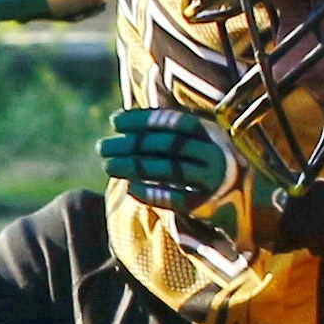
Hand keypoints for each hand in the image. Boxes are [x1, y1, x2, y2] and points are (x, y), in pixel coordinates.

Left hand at [99, 104, 234, 212]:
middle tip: (102, 147)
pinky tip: (130, 188)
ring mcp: (212, 179)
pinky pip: (178, 198)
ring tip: (108, 165)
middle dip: (134, 144)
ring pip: (173, 170)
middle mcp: (215, 154)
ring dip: (137, 167)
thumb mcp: (180, 141)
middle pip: (171, 145)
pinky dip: (153, 193)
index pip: (177, 121)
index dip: (145, 120)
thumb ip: (156, 130)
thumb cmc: (189, 161)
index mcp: (210, 132)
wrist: (222, 197)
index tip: (114, 121)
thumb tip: (117, 118)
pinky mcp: (205, 204)